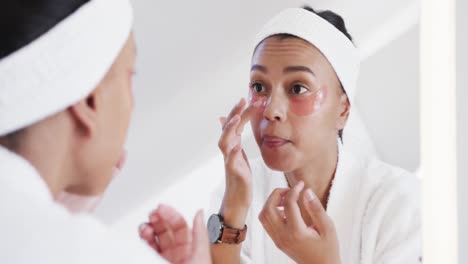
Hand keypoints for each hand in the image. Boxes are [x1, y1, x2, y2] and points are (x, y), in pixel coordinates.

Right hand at [139, 204, 210, 263]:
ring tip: (145, 227)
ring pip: (154, 238)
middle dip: (158, 219)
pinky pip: (147, 248)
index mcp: (190, 249)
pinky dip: (143, 240)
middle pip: (165, 230)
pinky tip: (143, 235)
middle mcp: (177, 253)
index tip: (162, 208)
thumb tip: (200, 212)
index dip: (171, 214)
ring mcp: (165, 258)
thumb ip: (200, 234)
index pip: (180, 226)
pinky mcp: (152, 262)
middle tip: (152, 213)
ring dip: (148, 228)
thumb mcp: (201, 255)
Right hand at [218, 98, 260, 226]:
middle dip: (235, 114)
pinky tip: (237, 146)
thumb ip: (233, 136)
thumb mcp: (237, 152)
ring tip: (236, 119)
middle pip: (228, 129)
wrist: (237, 199)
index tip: (247, 97)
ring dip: (229, 130)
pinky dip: (232, 154)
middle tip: (243, 100)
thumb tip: (223, 118)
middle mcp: (228, 151)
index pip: (234, 124)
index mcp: (232, 145)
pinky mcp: (234, 174)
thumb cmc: (238, 175)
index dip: (239, 110)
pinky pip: (231, 162)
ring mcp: (230, 162)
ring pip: (224, 143)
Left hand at [259, 182, 340, 263]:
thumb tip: (306, 191)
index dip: (294, 190)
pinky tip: (285, 210)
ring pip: (263, 215)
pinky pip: (266, 223)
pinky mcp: (276, 241)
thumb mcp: (328, 228)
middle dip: (277, 194)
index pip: (289, 204)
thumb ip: (316, 209)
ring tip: (287, 199)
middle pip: (268, 208)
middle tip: (290, 190)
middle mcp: (283, 236)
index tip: (301, 185)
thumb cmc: (328, 249)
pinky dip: (271, 211)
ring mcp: (277, 240)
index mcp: (297, 232)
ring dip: (271, 202)